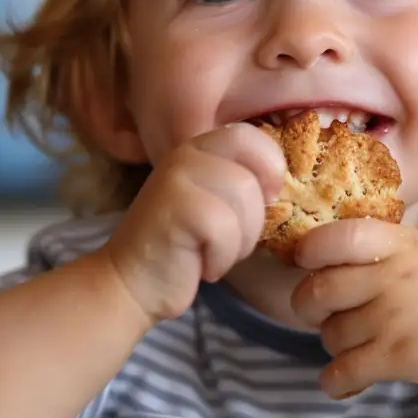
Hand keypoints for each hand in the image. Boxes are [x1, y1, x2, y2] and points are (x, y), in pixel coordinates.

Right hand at [101, 124, 285, 327]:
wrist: (133, 281)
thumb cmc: (183, 247)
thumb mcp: (213, 203)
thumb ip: (239, 182)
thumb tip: (283, 185)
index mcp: (197, 148)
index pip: (251, 136)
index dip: (269, 169)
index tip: (262, 201)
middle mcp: (185, 155)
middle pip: (254, 178)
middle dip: (253, 221)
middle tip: (227, 239)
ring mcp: (177, 179)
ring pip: (244, 203)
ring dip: (238, 242)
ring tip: (212, 251)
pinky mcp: (176, 209)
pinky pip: (226, 231)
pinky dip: (221, 258)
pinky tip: (201, 264)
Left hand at [289, 220, 417, 398]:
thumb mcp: (407, 245)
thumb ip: (363, 246)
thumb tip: (302, 255)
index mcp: (389, 242)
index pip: (333, 239)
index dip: (309, 252)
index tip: (305, 263)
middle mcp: (389, 278)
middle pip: (317, 293)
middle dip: (307, 306)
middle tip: (317, 311)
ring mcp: (393, 319)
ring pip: (330, 336)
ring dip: (332, 342)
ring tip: (352, 340)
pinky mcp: (399, 358)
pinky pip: (344, 372)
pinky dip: (332, 381)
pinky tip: (336, 381)